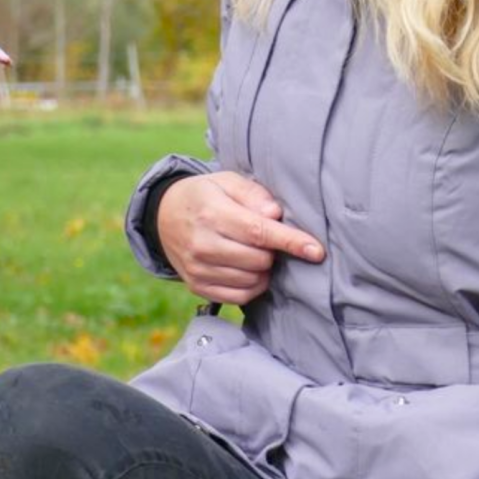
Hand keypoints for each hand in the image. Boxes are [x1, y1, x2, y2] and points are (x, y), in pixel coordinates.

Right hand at [156, 171, 324, 304]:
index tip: (316, 251)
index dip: (290, 242)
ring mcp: (198, 269)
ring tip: (253, 251)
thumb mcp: (226, 181)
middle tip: (264, 238)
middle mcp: (203, 244)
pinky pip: (239, 297)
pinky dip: (252, 285)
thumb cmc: (204, 196)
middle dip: (272, 251)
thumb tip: (275, 214)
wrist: (162, 216)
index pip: (258, 232)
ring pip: (252, 280)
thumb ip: (253, 194)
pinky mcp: (197, 286)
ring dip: (263, 269)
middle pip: (259, 260)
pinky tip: (248, 269)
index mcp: (212, 214)